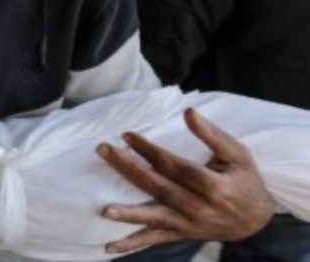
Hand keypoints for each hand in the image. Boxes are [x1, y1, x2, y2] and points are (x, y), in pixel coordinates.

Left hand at [97, 108, 272, 254]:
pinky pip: (153, 240)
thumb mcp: (238, 154)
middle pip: (158, 187)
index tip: (126, 135)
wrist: (256, 220)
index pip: (175, 166)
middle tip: (103, 149)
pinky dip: (131, 244)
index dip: (150, 150)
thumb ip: (212, 134)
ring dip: (129, 214)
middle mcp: (199, 208)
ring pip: (154, 217)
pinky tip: (109, 247)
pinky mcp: (180, 234)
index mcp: (214, 186)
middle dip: (128, 168)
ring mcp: (188, 224)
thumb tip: (188, 112)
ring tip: (105, 210)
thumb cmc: (245, 180)